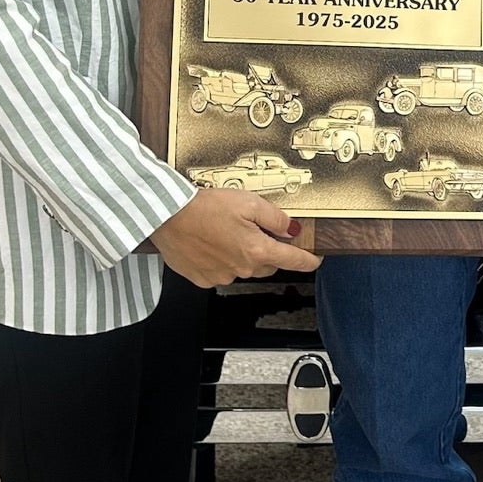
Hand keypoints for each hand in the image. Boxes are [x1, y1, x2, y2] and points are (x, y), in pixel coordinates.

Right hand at [150, 188, 320, 286]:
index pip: (293, 261)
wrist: (167, 216)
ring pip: (244, 268)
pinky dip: (221, 260)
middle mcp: (242, 268)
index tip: (315, 259)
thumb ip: (275, 217)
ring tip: (226, 232)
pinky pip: (221, 272)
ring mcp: (222, 276)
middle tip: (255, 230)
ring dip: (242, 255)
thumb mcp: (249, 202)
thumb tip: (291, 228)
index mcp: (257, 250)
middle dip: (268, 250)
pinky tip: (211, 243)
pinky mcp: (203, 279)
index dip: (308, 260)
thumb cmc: (204, 207)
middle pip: (268, 264)